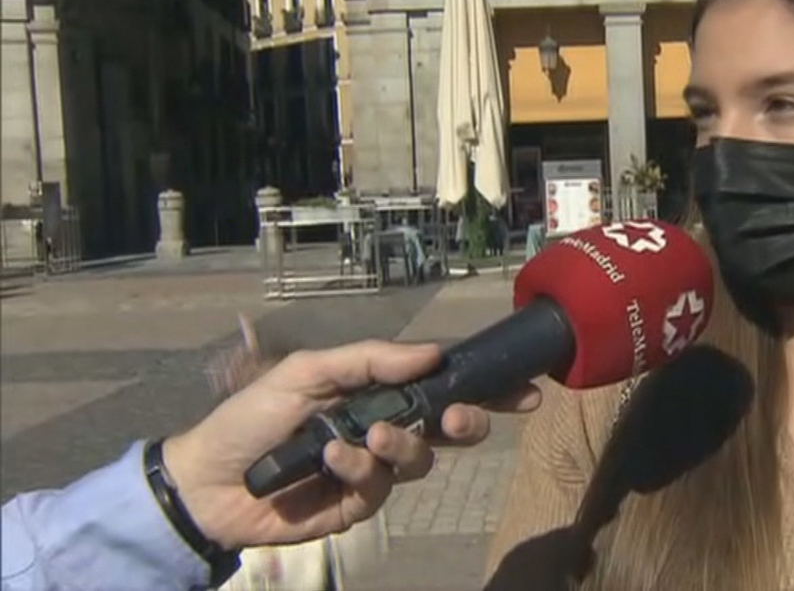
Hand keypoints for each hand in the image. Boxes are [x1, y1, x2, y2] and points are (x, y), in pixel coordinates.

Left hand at [161, 340, 541, 549]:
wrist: (207, 479)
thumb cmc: (253, 416)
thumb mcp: (309, 371)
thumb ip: (372, 360)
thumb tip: (433, 353)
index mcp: (377, 393)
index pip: (440, 386)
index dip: (484, 388)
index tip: (523, 389)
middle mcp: (385, 429)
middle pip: (448, 427)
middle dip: (465, 421)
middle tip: (459, 419)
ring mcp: (374, 469)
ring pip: (420, 459)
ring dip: (402, 444)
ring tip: (369, 437)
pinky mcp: (359, 504)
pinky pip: (381, 485)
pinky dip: (359, 467)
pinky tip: (331, 458)